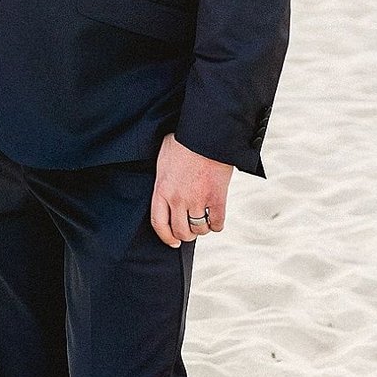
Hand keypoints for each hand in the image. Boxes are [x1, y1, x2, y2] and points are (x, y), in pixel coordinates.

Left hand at [150, 132, 233, 247]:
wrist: (205, 134)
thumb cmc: (183, 142)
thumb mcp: (163, 161)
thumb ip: (163, 181)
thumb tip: (165, 191)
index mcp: (162, 190)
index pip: (159, 224)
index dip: (165, 237)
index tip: (172, 242)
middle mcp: (178, 199)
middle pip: (181, 232)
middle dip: (186, 235)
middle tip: (190, 230)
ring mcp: (198, 200)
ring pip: (199, 230)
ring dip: (201, 228)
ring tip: (202, 220)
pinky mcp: (217, 198)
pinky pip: (217, 224)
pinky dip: (217, 224)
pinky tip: (216, 217)